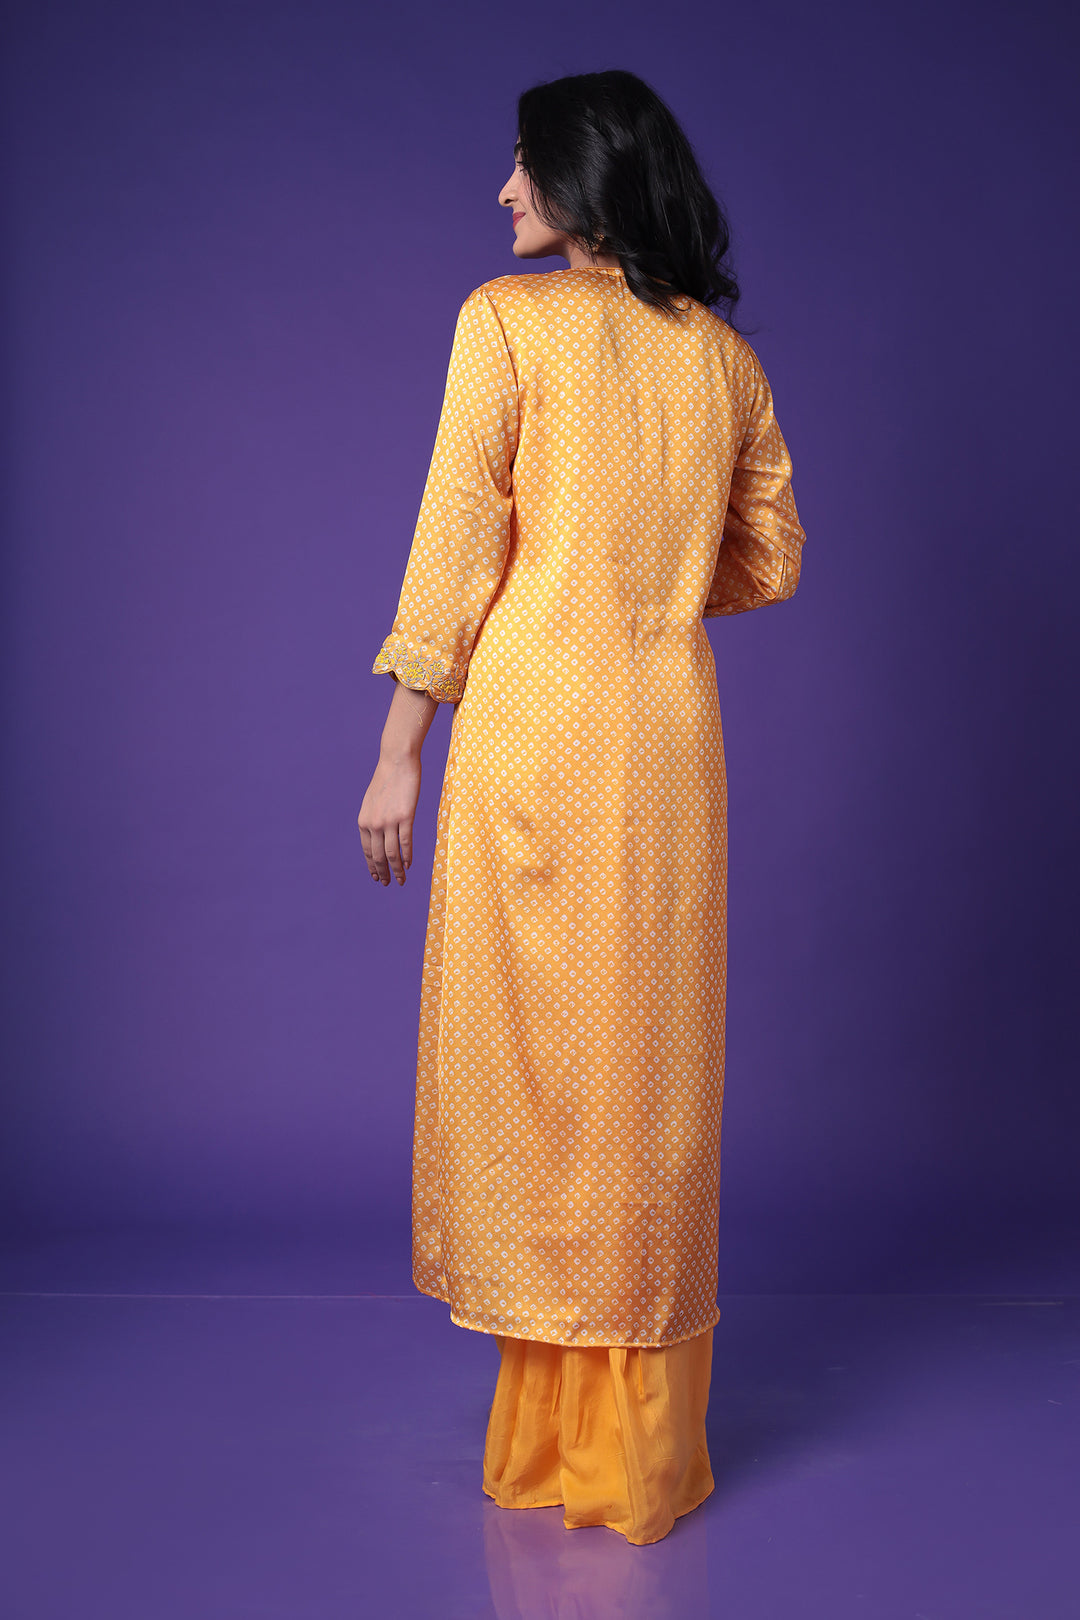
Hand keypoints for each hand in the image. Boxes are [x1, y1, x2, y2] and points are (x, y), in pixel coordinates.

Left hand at [358, 753, 420, 885]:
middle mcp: (374, 824)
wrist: (397, 762)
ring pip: (392, 854)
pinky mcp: (405, 817)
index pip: (367, 851)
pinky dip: (407, 856)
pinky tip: (409, 865)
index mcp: (363, 822)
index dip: (372, 867)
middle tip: (389, 884)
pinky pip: (406, 842)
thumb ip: (373, 819)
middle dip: (384, 873)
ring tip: (402, 880)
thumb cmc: (387, 780)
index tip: (377, 877)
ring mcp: (389, 821)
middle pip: (379, 856)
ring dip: (397, 870)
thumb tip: (378, 835)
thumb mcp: (372, 802)